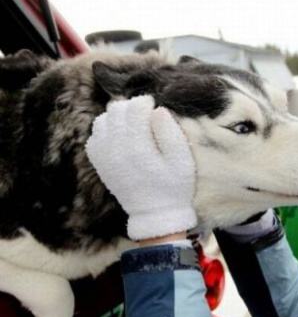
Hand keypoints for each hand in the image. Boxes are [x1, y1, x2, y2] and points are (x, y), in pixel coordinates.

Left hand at [85, 95, 197, 239]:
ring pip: (103, 119)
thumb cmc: (174, 186)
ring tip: (134, 127)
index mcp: (138, 147)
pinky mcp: (99, 162)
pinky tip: (123, 138)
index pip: (135, 107)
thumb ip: (171, 133)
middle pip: (117, 108)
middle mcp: (115, 149)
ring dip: (119, 117)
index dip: (147, 102)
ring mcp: (103, 156)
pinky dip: (108, 130)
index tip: (156, 110)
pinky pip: (95, 134)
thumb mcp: (183, 160)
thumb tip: (158, 109)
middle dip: (133, 107)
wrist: (155, 213)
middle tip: (146, 118)